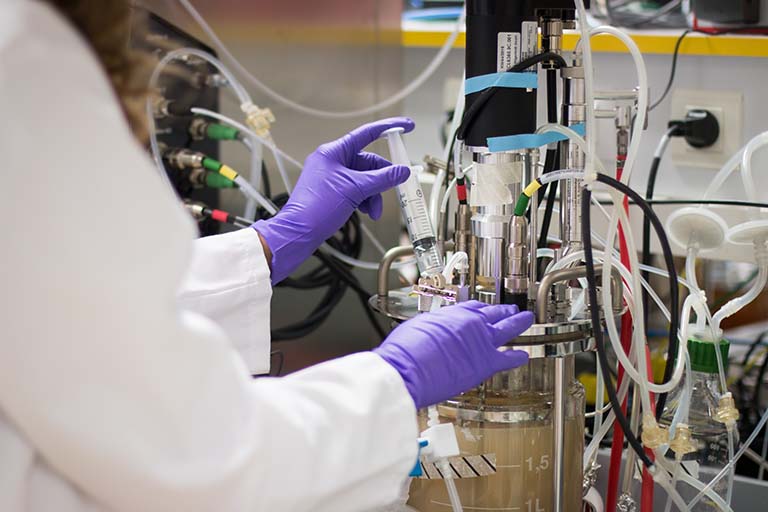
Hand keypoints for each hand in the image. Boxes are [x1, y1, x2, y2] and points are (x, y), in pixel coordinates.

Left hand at [252, 117, 413, 283]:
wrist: (299, 233)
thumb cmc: (315, 208)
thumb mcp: (355, 190)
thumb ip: (382, 179)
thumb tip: (401, 171)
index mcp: (333, 152)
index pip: (366, 134)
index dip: (389, 128)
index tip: (405, 126)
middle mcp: (332, 162)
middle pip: (368, 163)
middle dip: (381, 180)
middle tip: (394, 188)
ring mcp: (332, 178)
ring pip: (363, 180)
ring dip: (373, 195)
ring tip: (374, 211)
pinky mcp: (332, 192)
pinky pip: (356, 190)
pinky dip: (364, 200)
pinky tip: (366, 211)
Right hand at [374, 302, 533, 408]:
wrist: (406, 370)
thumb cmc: (404, 352)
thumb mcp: (415, 327)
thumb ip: (432, 327)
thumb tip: (434, 331)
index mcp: (451, 313)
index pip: (473, 307)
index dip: (482, 308)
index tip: (486, 308)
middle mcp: (469, 323)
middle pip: (493, 313)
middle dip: (504, 310)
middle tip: (511, 309)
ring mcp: (481, 341)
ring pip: (508, 327)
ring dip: (519, 323)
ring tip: (526, 320)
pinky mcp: (486, 362)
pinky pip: (508, 358)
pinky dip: (518, 357)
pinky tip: (524, 357)